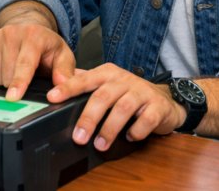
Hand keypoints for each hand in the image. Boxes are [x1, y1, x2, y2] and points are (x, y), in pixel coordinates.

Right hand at [0, 23, 74, 100]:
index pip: (24, 63)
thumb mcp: (62, 55)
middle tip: (27, 76)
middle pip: (8, 74)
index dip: (19, 82)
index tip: (13, 97)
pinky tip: (3, 67)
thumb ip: (65, 71)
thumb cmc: (45, 45)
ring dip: (5, 81)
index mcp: (34, 35)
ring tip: (16, 70)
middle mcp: (12, 33)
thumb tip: (62, 85)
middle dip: (16, 84)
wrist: (28, 28)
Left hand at [46, 63, 185, 151]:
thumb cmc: (131, 93)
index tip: (53, 98)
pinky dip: (136, 131)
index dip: (68, 88)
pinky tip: (130, 138)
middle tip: (79, 137)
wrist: (165, 100)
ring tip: (100, 144)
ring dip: (110, 128)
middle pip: (103, 96)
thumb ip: (85, 83)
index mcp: (108, 74)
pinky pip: (146, 119)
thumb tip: (56, 85)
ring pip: (123, 108)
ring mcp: (142, 92)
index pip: (85, 79)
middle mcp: (124, 80)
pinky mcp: (158, 106)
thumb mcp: (107, 84)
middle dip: (89, 118)